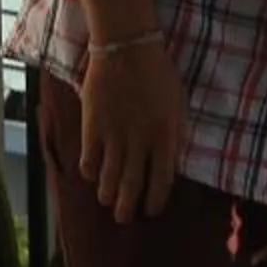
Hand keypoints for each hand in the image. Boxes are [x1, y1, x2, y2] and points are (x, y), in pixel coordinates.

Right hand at [77, 38, 187, 223]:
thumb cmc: (158, 73)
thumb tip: (172, 163)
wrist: (127, 49)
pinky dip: (90, 173)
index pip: (161, 180)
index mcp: (166, 136)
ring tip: (107, 200)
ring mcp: (114, 137)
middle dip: (127, 208)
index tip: (151, 210)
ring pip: (107, 181)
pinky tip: (92, 174)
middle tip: (124, 218)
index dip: (155, 200)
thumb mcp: (178, 104)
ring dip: (107, 195)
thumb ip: (175, 135)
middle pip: (131, 187)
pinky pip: (88, 162)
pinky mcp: (92, 129)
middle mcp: (140, 142)